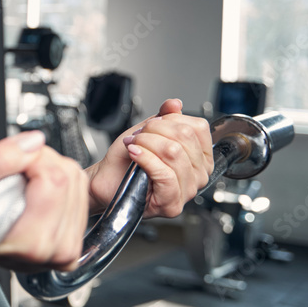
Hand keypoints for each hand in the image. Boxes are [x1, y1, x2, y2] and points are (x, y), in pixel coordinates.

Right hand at [0, 131, 89, 272]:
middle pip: (69, 177)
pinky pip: (79, 194)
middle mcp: (55, 251)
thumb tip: (34, 142)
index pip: (54, 176)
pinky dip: (58, 186)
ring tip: (20, 188)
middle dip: (41, 164)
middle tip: (13, 177)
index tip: (10, 167)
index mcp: (31, 242)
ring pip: (77, 183)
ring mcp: (67, 250)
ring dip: (49, 173)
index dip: (31, 159)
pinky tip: (34, 196)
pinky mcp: (73, 244)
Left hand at [87, 99, 213, 217]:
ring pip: (173, 152)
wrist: (107, 180)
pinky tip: (134, 154)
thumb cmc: (127, 161)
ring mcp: (188, 190)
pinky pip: (165, 173)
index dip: (170, 120)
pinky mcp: (172, 202)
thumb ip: (164, 117)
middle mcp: (199, 174)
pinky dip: (145, 159)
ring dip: (146, 144)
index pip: (198, 127)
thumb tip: (175, 104)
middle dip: (154, 130)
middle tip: (138, 136)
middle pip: (185, 137)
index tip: (151, 126)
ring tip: (134, 146)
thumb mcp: (147, 132)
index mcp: (200, 156)